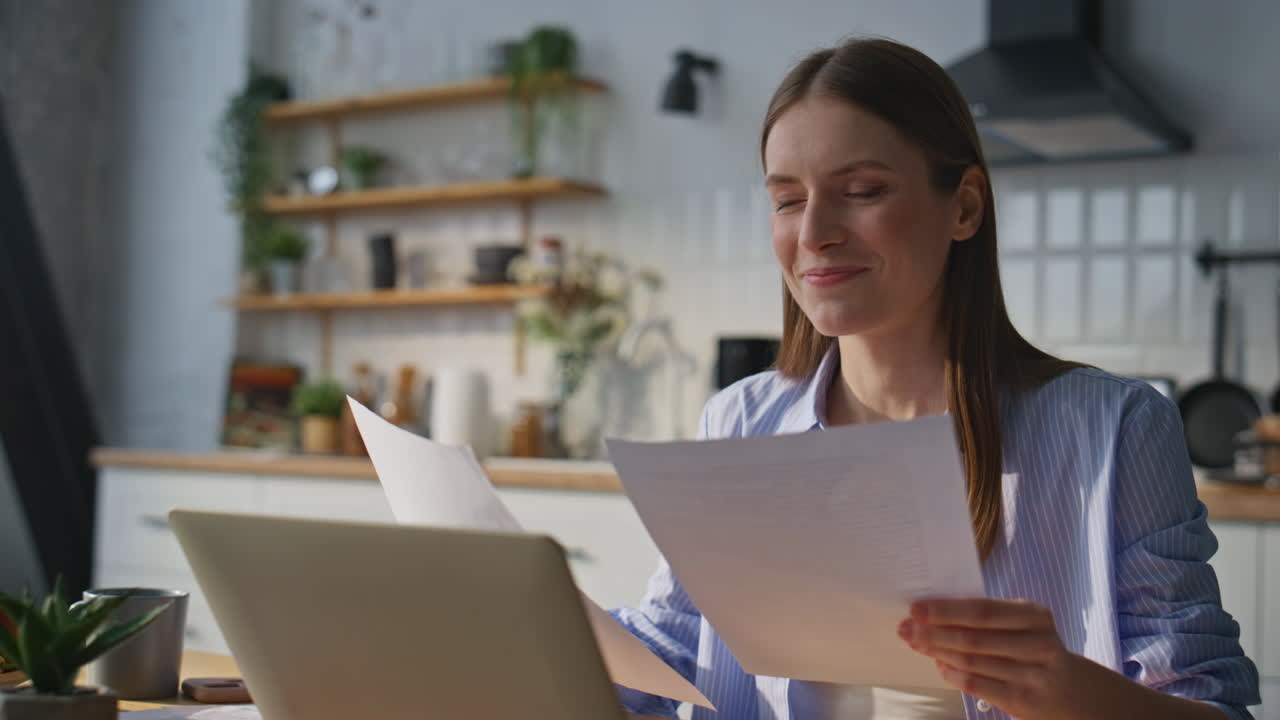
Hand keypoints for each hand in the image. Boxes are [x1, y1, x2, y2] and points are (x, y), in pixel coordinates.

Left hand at [898, 598, 1082, 719]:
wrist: (1070, 689)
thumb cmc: (1032, 647)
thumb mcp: (1021, 624)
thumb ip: (986, 616)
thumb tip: (933, 612)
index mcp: (1034, 615)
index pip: (981, 611)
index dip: (945, 610)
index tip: (916, 608)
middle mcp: (1037, 643)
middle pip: (973, 637)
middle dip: (933, 632)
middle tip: (905, 628)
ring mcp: (1033, 674)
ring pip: (972, 662)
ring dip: (938, 652)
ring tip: (916, 644)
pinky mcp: (1023, 700)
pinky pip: (977, 685)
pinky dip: (953, 675)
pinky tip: (939, 666)